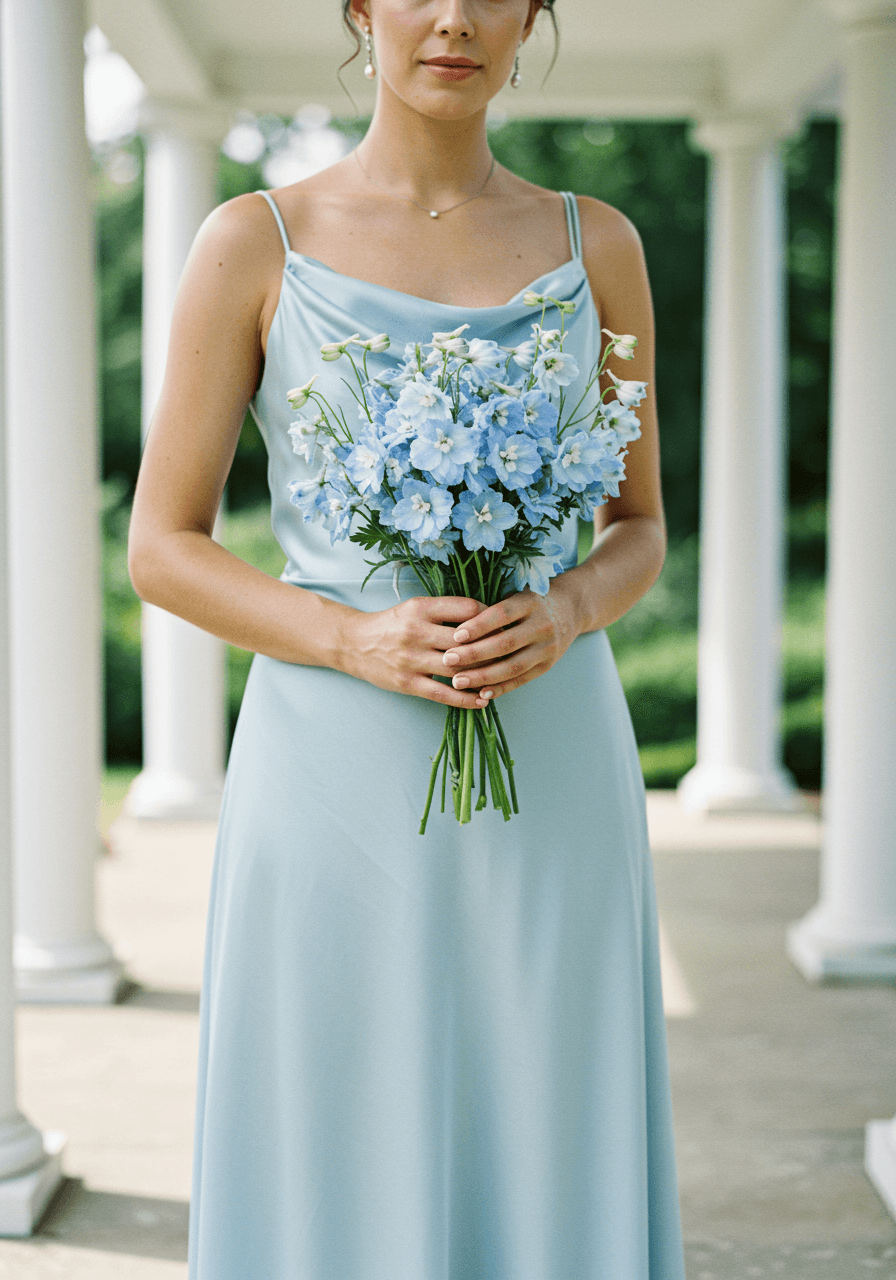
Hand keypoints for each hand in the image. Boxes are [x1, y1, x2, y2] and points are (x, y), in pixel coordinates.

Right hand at [345, 595, 491, 707]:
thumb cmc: (393, 625)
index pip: (467, 609)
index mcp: (421, 608)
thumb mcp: (416, 608)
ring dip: (484, 675)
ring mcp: (411, 659)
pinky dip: (466, 699)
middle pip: (466, 640)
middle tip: (511, 653)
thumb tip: (487, 618)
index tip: (503, 625)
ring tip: (502, 678)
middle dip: (492, 647)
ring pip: (458, 668)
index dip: (490, 618)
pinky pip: (443, 694)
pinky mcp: (408, 683)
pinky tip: (483, 700)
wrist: (354, 643)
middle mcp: (417, 632)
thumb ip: (446, 611)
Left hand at [440, 580, 580, 701]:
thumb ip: (492, 610)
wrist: (572, 609)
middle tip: (448, 659)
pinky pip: (521, 679)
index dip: (479, 625)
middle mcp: (541, 626)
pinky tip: (480, 693)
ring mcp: (546, 648)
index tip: (455, 635)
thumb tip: (455, 628)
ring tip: (457, 681)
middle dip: (474, 653)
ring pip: (513, 666)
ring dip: (483, 676)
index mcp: (530, 603)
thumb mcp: (516, 596)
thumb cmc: (531, 602)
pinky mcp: (547, 665)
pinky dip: (500, 688)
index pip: (502, 614)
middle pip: (505, 643)